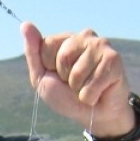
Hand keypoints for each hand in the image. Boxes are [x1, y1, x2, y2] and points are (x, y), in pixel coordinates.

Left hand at [20, 23, 134, 137]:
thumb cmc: (68, 97)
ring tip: (88, 88)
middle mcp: (84, 36)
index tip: (59, 77)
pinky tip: (99, 91)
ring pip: (78, 72)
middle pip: (63, 58)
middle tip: (76, 85)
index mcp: (65, 39)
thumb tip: (25, 25)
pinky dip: (91, 95)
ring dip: (80, 89)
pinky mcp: (114, 59)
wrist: (94, 115)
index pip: (46, 47)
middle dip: (66, 80)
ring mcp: (101, 45)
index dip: (49, 69)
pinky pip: (94, 83)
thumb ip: (33, 53)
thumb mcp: (42, 78)